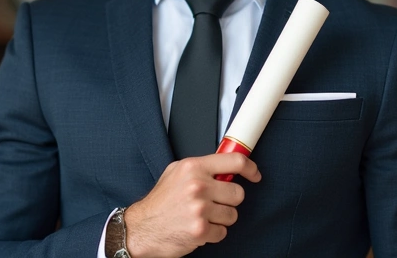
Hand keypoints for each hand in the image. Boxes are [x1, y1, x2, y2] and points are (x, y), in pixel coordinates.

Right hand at [123, 152, 260, 257]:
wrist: (142, 228)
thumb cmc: (160, 202)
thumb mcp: (176, 173)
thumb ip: (201, 168)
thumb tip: (225, 166)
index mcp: (193, 167)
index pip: (235, 162)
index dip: (251, 168)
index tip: (255, 175)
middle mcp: (198, 186)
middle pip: (238, 193)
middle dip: (228, 200)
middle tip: (213, 203)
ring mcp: (200, 209)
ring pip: (232, 215)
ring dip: (221, 219)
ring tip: (203, 216)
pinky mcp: (201, 230)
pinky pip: (223, 232)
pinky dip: (213, 234)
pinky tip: (198, 227)